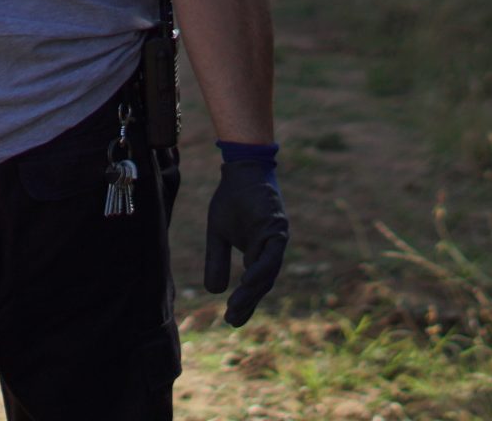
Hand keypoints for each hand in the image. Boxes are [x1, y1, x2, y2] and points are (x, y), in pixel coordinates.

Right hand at [203, 145, 287, 325]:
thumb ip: (218, 261)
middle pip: (262, 283)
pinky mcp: (277, 229)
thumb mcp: (218, 234)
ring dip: (252, 291)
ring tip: (236, 307)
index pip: (254, 283)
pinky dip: (259, 270)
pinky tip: (246, 282)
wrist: (241, 170)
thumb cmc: (231, 200)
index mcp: (260, 252)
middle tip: (232, 321)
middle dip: (247, 303)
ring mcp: (277, 240)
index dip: (245, 302)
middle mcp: (272, 249)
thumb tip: (214, 292)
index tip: (232, 320)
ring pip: (267, 273)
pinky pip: (270, 255)